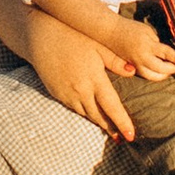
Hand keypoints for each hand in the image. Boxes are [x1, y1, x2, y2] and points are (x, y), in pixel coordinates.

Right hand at [17, 13, 138, 139]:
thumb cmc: (73, 37)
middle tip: (122, 138)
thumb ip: (115, 60)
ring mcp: (67, 94)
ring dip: (98, 122)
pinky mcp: (57, 93)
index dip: (122, 123)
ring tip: (109, 129)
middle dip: (111, 128)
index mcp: (94, 79)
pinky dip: (85, 114)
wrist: (41, 37)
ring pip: (86, 114)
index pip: (112, 107)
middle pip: (99, 116)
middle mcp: (80, 91)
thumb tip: (132, 71)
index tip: (131, 136)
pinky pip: (74, 108)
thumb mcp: (97, 45)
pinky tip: (90, 114)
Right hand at [117, 18, 174, 83]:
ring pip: (152, 76)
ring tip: (168, 70)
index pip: (167, 54)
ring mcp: (135, 64)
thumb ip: (156, 43)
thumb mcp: (147, 31)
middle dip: (171, 69)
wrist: (111, 31)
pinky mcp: (131, 66)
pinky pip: (144, 74)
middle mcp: (142, 57)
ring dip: (162, 75)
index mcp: (147, 46)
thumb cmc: (130, 28)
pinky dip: (153, 74)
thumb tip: (163, 54)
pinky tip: (157, 70)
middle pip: (161, 70)